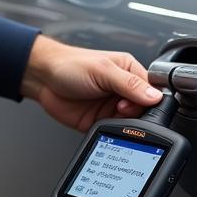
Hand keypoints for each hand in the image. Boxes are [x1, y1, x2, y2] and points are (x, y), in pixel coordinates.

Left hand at [20, 35, 161, 130]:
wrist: (42, 78)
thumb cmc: (69, 65)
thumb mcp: (102, 70)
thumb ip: (129, 84)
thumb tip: (154, 95)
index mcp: (128, 71)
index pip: (150, 89)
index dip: (148, 99)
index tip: (135, 101)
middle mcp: (122, 89)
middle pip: (143, 108)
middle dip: (135, 112)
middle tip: (121, 107)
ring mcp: (111, 106)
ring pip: (130, 122)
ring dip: (124, 122)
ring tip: (112, 114)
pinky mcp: (100, 121)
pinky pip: (114, 131)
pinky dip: (114, 131)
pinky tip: (107, 125)